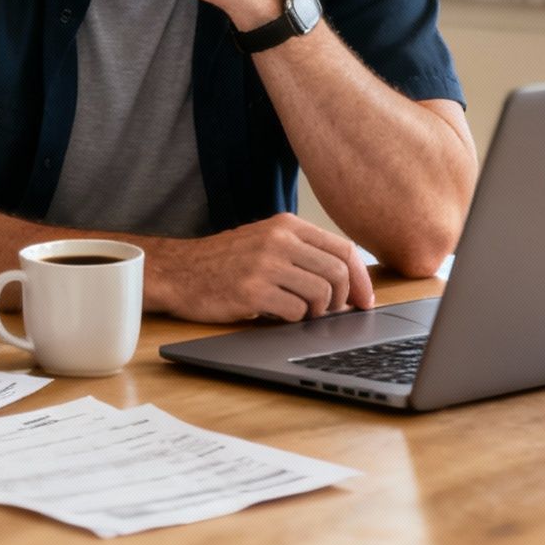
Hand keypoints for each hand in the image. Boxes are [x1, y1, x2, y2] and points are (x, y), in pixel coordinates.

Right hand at [149, 214, 374, 322]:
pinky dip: (294, 319)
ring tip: (301, 312)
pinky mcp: (252, 291)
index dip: (361, 279)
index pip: (343, 248)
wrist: (180, 272)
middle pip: (338, 272)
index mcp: (286, 225)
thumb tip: (350, 282)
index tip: (364, 300)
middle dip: (342, 300)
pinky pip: (295, 312)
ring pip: (321, 294)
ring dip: (317, 311)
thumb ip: (304, 253)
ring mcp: (264, 264)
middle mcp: (278, 240)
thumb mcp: (266, 242)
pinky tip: (277, 314)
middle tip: (330, 312)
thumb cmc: (226, 262)